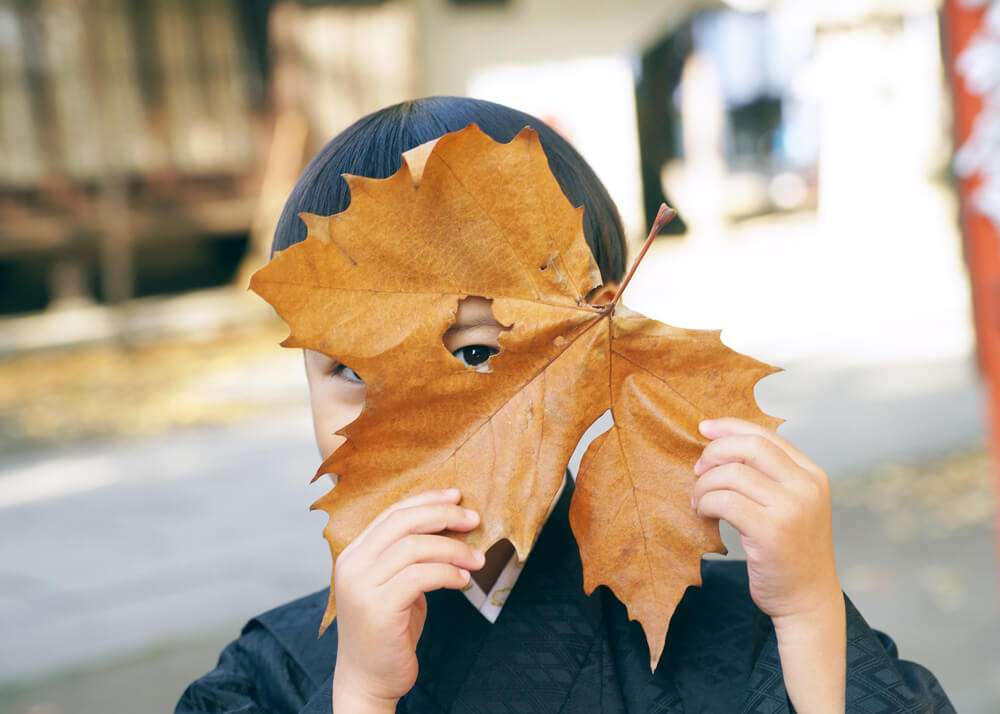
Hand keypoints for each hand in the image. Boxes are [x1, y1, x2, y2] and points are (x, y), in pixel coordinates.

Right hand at [331, 488, 484, 711]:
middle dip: (443, 515)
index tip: (457, 497)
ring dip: (453, 549)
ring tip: (477, 560)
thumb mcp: (396, 584)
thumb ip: (410, 555)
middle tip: (474, 520)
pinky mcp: (378, 608)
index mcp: (353, 553)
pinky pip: (420, 576)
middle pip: (402, 522)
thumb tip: (450, 524)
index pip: (392, 512)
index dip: (427, 500)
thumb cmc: (389, 631)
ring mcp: (361, 586)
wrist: (369, 680)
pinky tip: (463, 581)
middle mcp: (351, 564)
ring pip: (414, 547)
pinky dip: (447, 573)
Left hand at [690, 417, 845, 712]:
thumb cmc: (791, 552)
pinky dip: (706, 503)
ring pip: (732, 474)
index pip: (766, 435)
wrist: (807, 600)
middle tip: (697, 470)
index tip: (704, 428)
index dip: (730, 427)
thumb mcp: (792, 505)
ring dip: (704, 484)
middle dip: (714, 452)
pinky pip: (725, 501)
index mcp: (813, 474)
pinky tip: (703, 514)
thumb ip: (770, 475)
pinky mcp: (772, 532)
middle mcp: (807, 487)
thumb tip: (722, 444)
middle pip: (749, 446)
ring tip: (699, 501)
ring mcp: (792, 509)